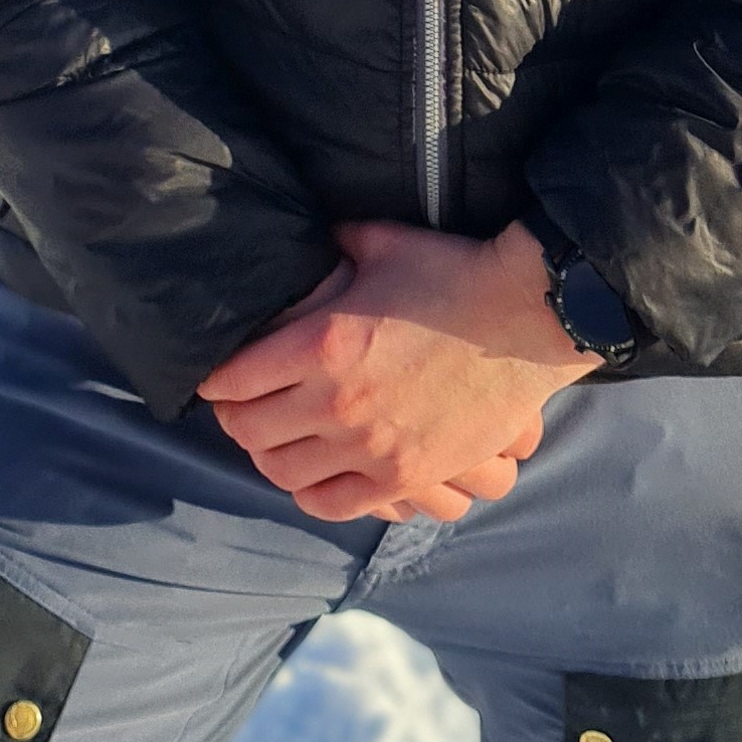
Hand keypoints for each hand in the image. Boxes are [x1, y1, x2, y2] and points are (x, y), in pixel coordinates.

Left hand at [199, 218, 598, 523]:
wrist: (526, 317)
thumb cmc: (453, 272)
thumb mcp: (380, 242)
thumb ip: (331, 245)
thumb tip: (305, 237)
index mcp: (320, 343)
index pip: (233, 379)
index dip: (216, 378)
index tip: (216, 375)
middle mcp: (336, 403)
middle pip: (249, 430)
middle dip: (234, 418)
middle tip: (238, 407)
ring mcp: (370, 446)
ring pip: (284, 473)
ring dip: (269, 456)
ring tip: (274, 440)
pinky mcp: (405, 475)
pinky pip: (334, 504)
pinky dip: (312, 492)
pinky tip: (314, 472)